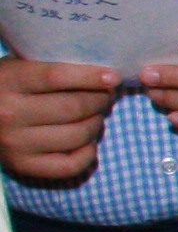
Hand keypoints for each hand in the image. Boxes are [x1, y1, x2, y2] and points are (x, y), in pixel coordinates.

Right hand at [0, 56, 115, 182]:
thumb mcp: (21, 66)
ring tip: (94, 115)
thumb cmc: (8, 86)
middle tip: (105, 95)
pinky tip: (86, 140)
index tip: (113, 77)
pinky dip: (88, 153)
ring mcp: (14, 143)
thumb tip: (103, 73)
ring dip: (96, 124)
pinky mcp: (22, 166)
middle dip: (100, 100)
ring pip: (77, 135)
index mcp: (8, 82)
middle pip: (74, 107)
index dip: (90, 77)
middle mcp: (8, 114)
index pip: (55, 77)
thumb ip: (52, 65)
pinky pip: (71, 165)